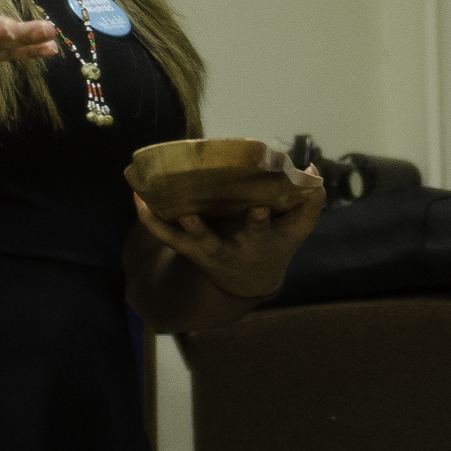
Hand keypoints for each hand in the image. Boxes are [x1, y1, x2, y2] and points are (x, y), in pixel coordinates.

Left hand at [134, 155, 325, 299]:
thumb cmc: (275, 246)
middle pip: (211, 244)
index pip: (259, 231)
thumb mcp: (296, 231)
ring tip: (145, 200)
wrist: (247, 280)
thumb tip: (313, 170)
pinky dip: (150, 219)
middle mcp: (226, 252)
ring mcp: (202, 251)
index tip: (259, 208)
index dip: (259, 221)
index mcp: (256, 244)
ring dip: (161, 224)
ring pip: (179, 241)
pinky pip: (164, 235)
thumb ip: (308, 202)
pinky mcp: (187, 248)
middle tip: (188, 216)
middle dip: (201, 232)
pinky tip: (137, 198)